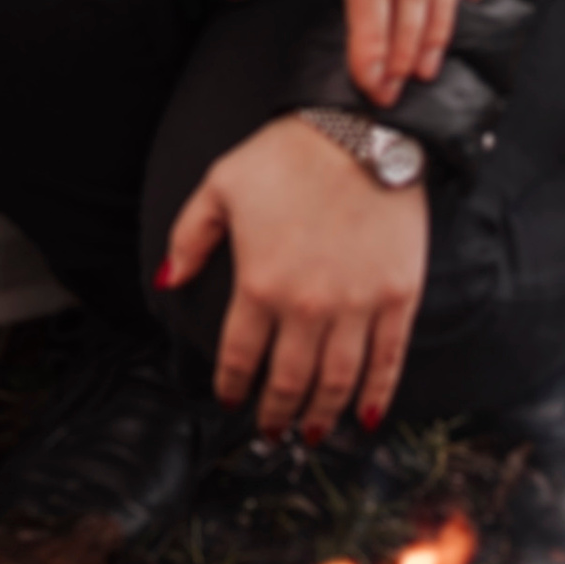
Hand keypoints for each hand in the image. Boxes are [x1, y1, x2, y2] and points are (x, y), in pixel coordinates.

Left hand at [157, 112, 426, 441]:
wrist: (363, 130)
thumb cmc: (289, 155)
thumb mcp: (221, 186)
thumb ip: (190, 239)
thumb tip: (167, 282)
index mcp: (259, 283)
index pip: (240, 355)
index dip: (233, 384)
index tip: (231, 399)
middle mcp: (307, 305)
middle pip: (288, 380)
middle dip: (276, 413)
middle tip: (271, 429)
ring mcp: (357, 305)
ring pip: (336, 381)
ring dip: (322, 415)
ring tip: (312, 432)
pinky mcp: (397, 297)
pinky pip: (387, 359)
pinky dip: (377, 393)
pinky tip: (366, 414)